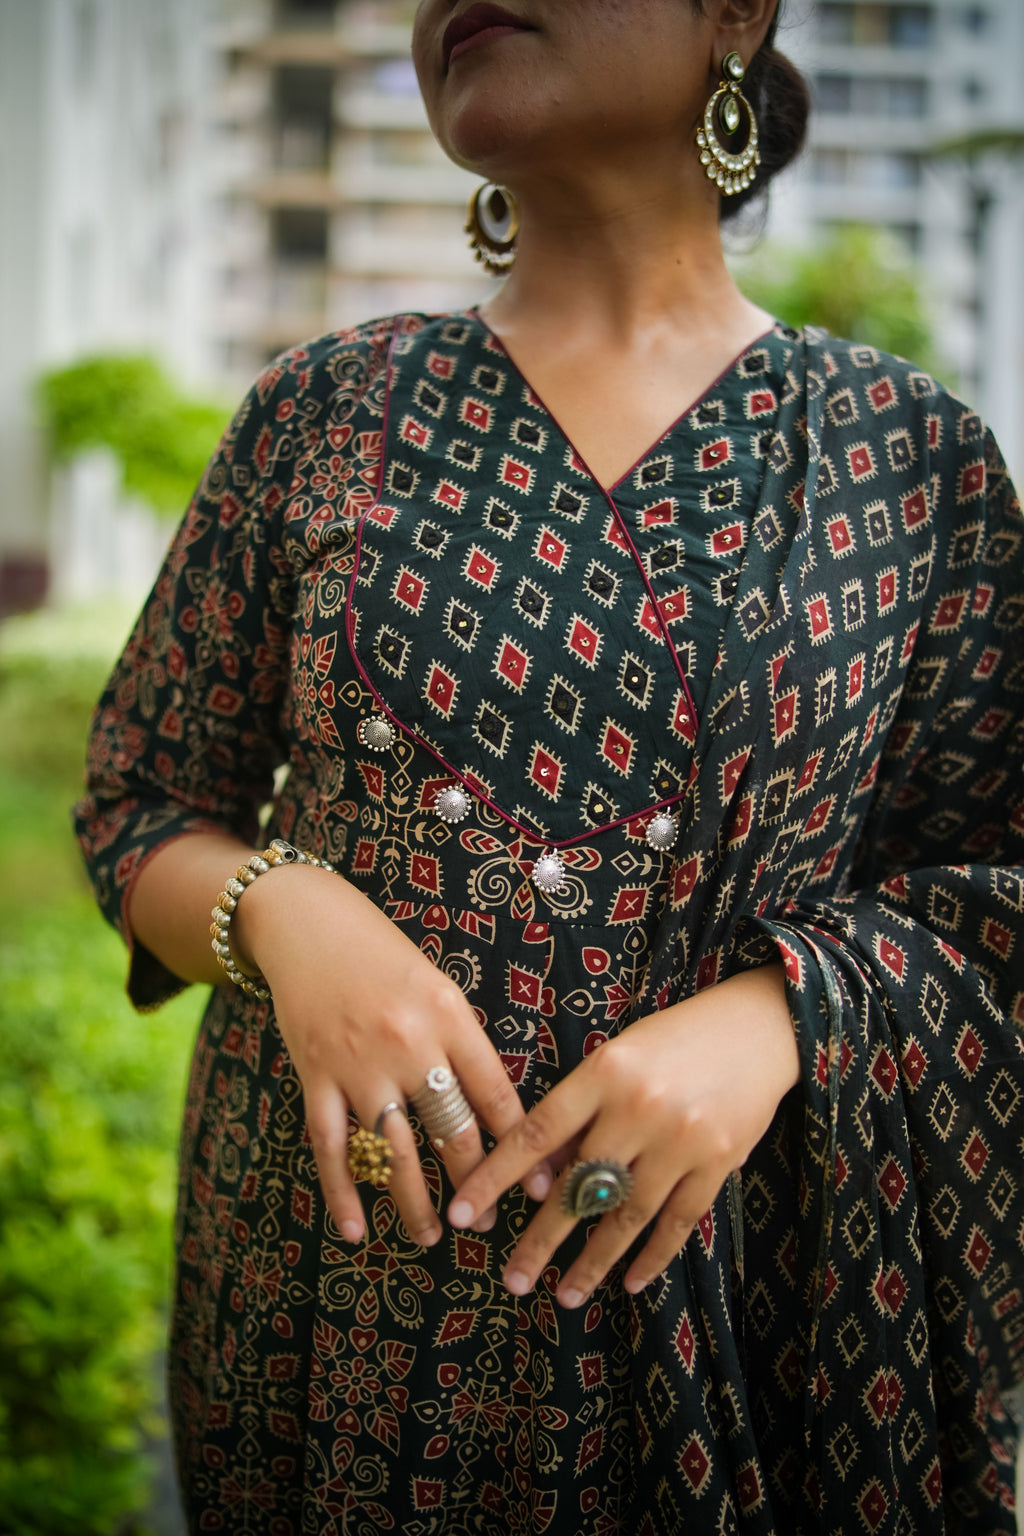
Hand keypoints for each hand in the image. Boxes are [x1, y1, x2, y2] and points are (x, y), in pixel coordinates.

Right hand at [233, 864, 549, 1245]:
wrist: (308, 924)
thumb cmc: (383, 956)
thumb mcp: (438, 986)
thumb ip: (462, 1042)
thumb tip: (498, 1109)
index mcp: (449, 1016)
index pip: (495, 1095)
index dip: (522, 1148)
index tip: (540, 1188)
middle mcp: (408, 1044)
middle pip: (451, 1131)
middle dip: (476, 1185)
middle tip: (489, 1221)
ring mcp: (358, 1064)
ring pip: (395, 1151)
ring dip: (415, 1203)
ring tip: (432, 1236)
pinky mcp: (315, 1076)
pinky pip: (332, 1147)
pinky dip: (344, 1193)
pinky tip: (356, 1229)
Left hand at [447, 965, 798, 1307]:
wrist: (760, 1028)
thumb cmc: (676, 1039)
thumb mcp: (618, 1057)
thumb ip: (580, 1111)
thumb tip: (536, 1171)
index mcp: (604, 1071)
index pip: (536, 1132)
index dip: (495, 1177)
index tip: (462, 1214)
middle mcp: (639, 1107)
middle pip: (578, 1185)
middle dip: (541, 1239)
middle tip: (512, 1280)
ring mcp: (681, 1139)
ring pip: (626, 1214)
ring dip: (593, 1261)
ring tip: (565, 1296)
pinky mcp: (718, 1163)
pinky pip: (677, 1222)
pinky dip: (652, 1256)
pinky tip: (629, 1281)